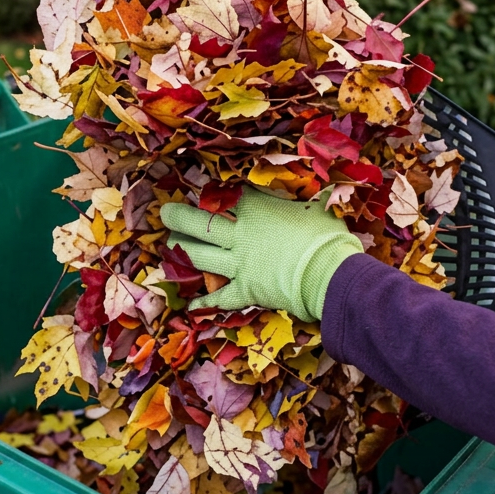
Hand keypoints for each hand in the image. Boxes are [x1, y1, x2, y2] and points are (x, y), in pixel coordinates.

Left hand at [160, 188, 362, 321]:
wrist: (329, 272)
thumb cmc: (326, 235)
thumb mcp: (313, 206)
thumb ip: (296, 201)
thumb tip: (302, 196)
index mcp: (257, 210)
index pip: (226, 197)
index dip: (211, 192)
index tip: (202, 189)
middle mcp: (240, 236)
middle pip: (202, 224)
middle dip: (180, 217)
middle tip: (165, 213)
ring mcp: (239, 265)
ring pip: (201, 256)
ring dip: (182, 249)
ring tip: (168, 244)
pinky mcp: (246, 290)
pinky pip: (220, 297)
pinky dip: (205, 301)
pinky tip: (191, 304)